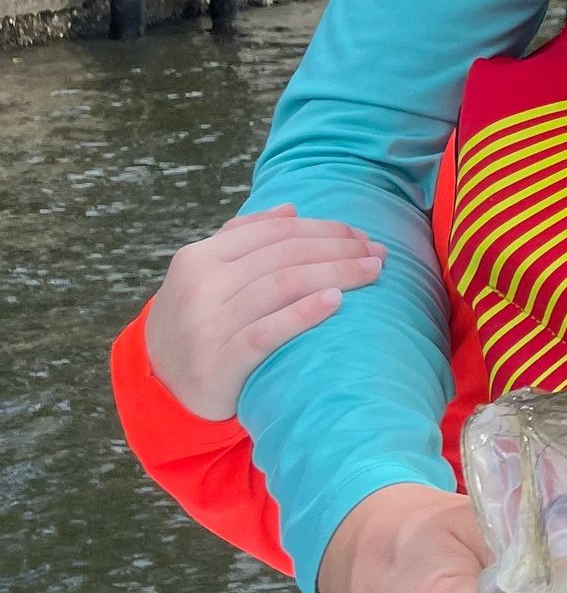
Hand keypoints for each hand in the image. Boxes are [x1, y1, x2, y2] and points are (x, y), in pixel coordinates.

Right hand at [144, 204, 383, 419]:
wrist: (161, 384)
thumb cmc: (200, 321)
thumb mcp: (207, 275)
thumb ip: (243, 238)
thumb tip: (290, 208)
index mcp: (199, 257)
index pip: (275, 232)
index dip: (325, 228)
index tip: (362, 235)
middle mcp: (201, 286)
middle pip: (285, 255)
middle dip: (340, 249)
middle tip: (378, 253)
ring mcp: (207, 325)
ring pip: (282, 286)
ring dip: (337, 273)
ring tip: (373, 271)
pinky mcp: (218, 364)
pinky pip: (266, 333)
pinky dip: (303, 314)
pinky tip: (337, 302)